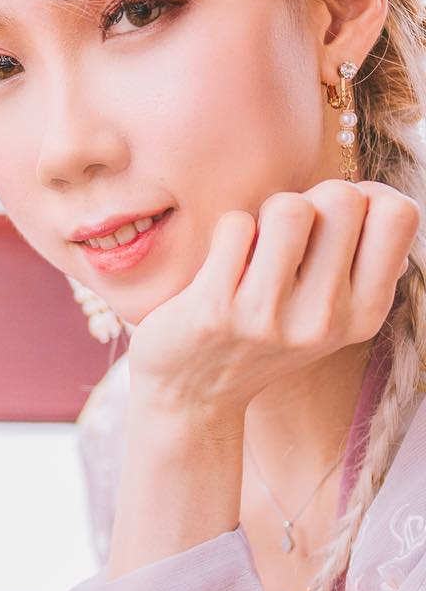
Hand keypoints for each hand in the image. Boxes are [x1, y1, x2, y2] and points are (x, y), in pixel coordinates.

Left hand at [127, 180, 417, 424]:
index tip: (331, 222)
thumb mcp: (327, 310)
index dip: (364, 196)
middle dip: (309, 199)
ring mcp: (270, 318)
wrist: (190, 397)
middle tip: (284, 234)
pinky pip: (235, 226)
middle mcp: (326, 319)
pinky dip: (227, 233)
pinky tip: (221, 266)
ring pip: (289, 207)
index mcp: (364, 314)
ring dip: (265, 213)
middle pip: (343, 197)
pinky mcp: (216, 311)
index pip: (400, 213)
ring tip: (254, 247)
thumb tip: (371, 193)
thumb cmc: (260, 333)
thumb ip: (357, 256)